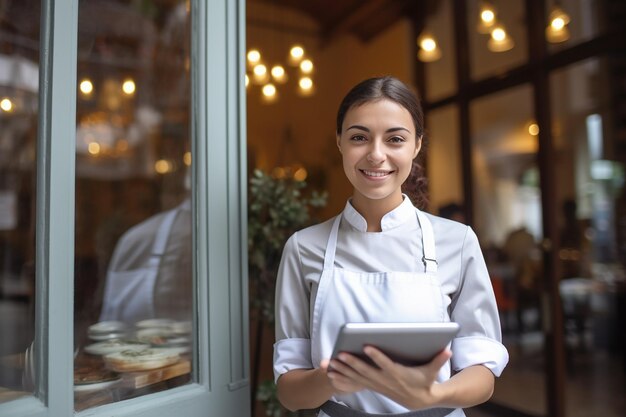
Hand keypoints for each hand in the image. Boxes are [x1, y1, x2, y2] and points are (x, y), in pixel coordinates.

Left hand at [323, 347, 451, 409]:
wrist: (419, 400)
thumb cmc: (424, 382)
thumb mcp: (432, 371)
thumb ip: (439, 359)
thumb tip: (448, 350)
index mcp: (398, 373)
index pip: (386, 364)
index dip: (377, 356)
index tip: (367, 346)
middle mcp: (385, 380)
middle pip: (366, 370)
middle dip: (353, 362)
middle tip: (340, 354)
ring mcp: (377, 384)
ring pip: (357, 378)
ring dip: (344, 371)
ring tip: (331, 363)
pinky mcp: (373, 386)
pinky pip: (355, 382)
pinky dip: (344, 378)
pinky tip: (332, 372)